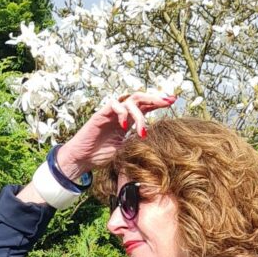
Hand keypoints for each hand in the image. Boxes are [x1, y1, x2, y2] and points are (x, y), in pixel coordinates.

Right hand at [56, 90, 176, 180]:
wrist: (83, 158)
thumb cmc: (103, 155)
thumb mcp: (126, 149)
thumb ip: (138, 142)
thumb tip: (156, 143)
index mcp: (129, 120)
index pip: (146, 106)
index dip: (159, 102)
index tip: (174, 101)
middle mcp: (121, 112)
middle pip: (140, 98)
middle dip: (156, 98)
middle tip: (168, 101)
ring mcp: (111, 112)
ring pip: (130, 100)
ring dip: (140, 115)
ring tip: (142, 132)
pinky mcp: (101, 114)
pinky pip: (114, 104)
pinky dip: (122, 112)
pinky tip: (125, 126)